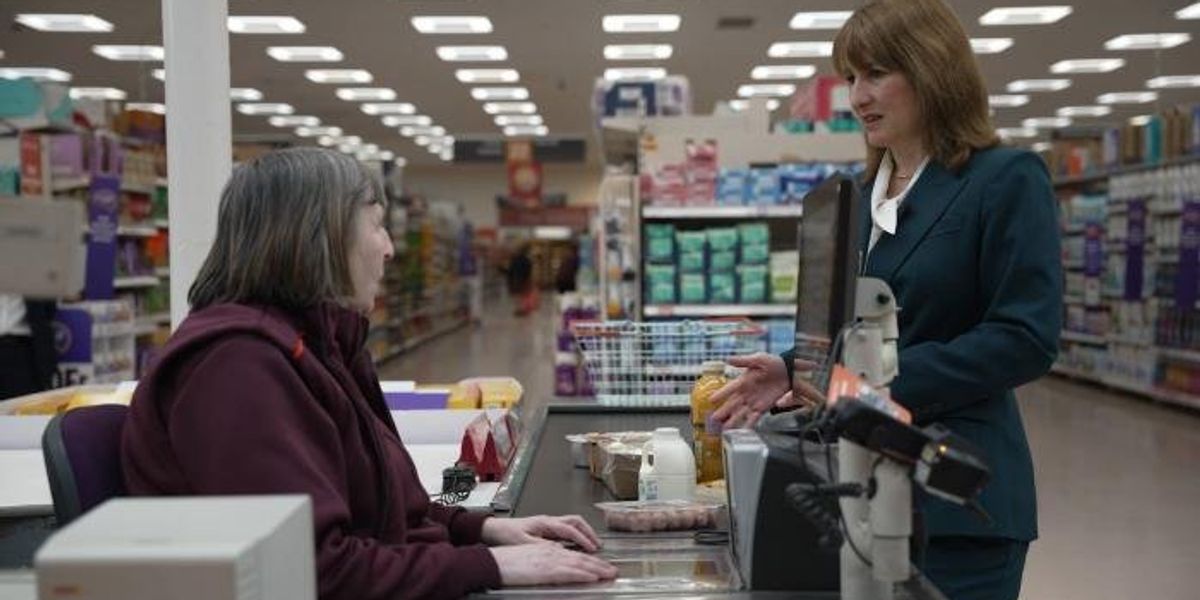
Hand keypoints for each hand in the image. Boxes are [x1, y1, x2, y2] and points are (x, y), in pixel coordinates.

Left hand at [481, 515, 601, 552]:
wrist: (496, 529)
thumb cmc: (507, 533)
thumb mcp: (524, 541)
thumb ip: (542, 545)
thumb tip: (560, 549)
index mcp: (545, 522)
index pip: (569, 529)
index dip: (582, 539)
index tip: (592, 548)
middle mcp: (549, 520)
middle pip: (575, 521)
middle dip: (589, 532)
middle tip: (597, 544)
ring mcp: (549, 523)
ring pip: (572, 523)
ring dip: (584, 532)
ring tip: (592, 544)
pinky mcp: (547, 528)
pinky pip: (566, 529)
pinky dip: (576, 535)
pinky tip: (578, 544)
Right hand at [490, 544, 617, 586]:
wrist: (493, 561)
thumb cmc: (507, 562)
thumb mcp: (530, 558)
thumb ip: (545, 561)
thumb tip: (556, 568)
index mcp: (548, 550)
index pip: (574, 554)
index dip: (590, 560)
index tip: (602, 566)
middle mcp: (552, 552)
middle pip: (581, 557)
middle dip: (599, 564)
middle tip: (613, 570)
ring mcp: (550, 560)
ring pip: (579, 563)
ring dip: (597, 568)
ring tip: (609, 573)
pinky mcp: (546, 569)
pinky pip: (569, 571)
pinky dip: (583, 573)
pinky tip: (593, 576)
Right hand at [710, 353, 821, 428]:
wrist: (789, 372)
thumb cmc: (773, 363)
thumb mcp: (759, 359)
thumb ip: (744, 361)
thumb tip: (728, 359)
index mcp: (743, 381)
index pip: (730, 388)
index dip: (721, 394)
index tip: (711, 400)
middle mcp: (746, 393)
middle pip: (733, 404)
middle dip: (723, 411)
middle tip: (714, 418)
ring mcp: (754, 401)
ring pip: (741, 412)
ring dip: (733, 420)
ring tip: (725, 429)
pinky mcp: (763, 407)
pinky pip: (755, 417)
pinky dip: (749, 424)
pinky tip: (744, 430)